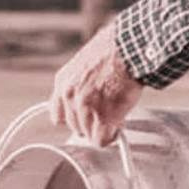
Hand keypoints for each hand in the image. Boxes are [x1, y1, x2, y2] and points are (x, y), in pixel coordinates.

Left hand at [49, 22, 143, 145]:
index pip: (57, 115)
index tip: (84, 116)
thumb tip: (85, 99)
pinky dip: (111, 136)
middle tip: (106, 112)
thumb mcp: (86, 62)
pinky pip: (102, 140)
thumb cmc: (115, 50)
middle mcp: (69, 96)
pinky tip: (118, 124)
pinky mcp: (103, 117)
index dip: (74, 117)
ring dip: (102, 128)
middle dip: (91, 122)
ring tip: (115, 113)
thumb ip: (79, 83)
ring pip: (89, 134)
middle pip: (75, 127)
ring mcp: (85, 107)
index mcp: (62, 82)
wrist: (131, 48)